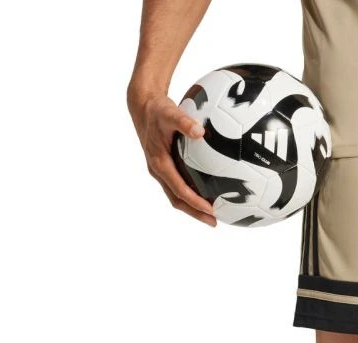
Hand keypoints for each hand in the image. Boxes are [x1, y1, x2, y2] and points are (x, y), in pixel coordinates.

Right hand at [127, 89, 216, 225]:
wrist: (143, 106)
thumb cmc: (157, 110)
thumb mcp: (169, 113)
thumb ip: (184, 122)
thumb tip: (200, 131)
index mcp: (159, 163)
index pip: (179, 189)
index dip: (194, 202)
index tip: (211, 210)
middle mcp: (159, 171)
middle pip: (178, 200)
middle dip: (195, 213)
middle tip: (215, 222)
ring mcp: (161, 171)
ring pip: (177, 195)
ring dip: (194, 207)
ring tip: (213, 215)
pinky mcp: (165, 167)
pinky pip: (179, 186)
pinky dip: (192, 194)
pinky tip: (208, 194)